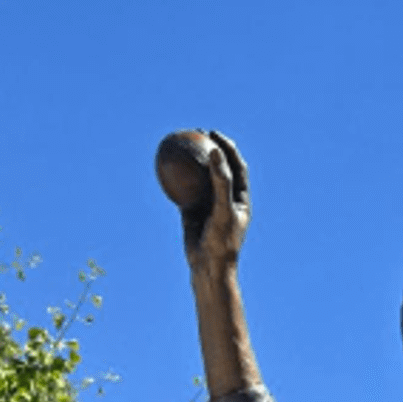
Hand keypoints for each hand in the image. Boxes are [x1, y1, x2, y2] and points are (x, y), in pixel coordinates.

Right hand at [186, 130, 249, 276]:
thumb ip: (221, 181)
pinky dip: (174, 179)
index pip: (236, 166)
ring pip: (198, 178)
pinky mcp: (192, 211)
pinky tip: (162, 166)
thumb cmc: (221, 242)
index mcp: (240, 199)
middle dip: (209, 148)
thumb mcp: (223, 209)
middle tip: (196, 133)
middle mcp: (225, 199)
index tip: (214, 134)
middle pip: (217, 167)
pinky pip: (182, 190)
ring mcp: (208, 205)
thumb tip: (215, 151)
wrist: (208, 268)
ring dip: (191, 161)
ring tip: (180, 144)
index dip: (227, 147)